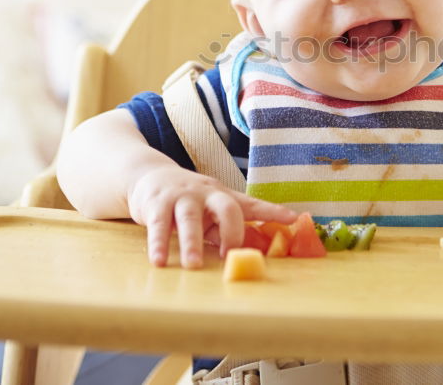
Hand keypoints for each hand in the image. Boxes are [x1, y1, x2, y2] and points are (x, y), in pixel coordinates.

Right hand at [126, 166, 295, 268]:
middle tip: (230, 254)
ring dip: (191, 243)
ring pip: (189, 219)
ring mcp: (182, 197)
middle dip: (231, 231)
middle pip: (226, 207)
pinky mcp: (157, 204)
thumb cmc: (189, 200)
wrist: (150, 177)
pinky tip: (160, 262)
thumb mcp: (210, 212)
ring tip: (193, 266)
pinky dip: (158, 244)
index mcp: (223, 197)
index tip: (293, 218)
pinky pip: (158, 225)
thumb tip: (245, 252)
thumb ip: (224, 230)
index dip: (273, 211)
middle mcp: (206, 194)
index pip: (252, 204)